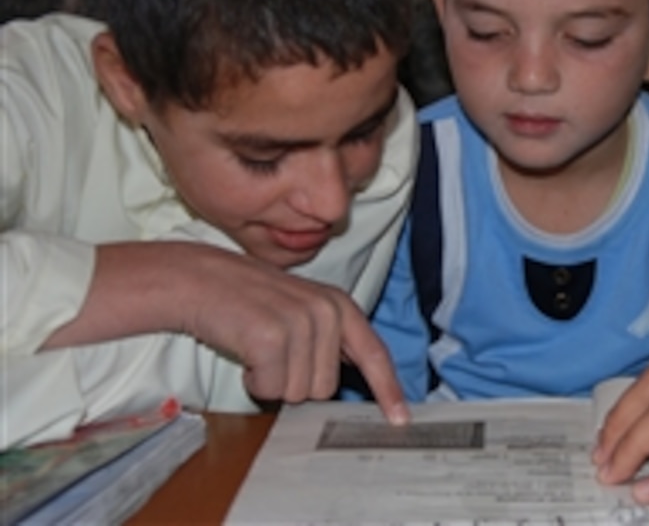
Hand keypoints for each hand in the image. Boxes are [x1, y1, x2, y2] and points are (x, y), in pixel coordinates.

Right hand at [48, 241, 408, 423]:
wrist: (199, 280)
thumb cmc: (246, 302)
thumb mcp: (300, 310)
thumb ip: (330, 341)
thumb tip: (349, 384)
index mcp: (340, 306)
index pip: (374, 353)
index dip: (388, 390)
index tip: (400, 419)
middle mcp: (328, 312)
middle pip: (326, 388)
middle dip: (294, 380)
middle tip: (271, 349)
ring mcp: (302, 323)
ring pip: (298, 392)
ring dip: (271, 380)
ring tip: (256, 346)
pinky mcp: (272, 337)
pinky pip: (269, 389)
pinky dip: (252, 380)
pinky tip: (243, 351)